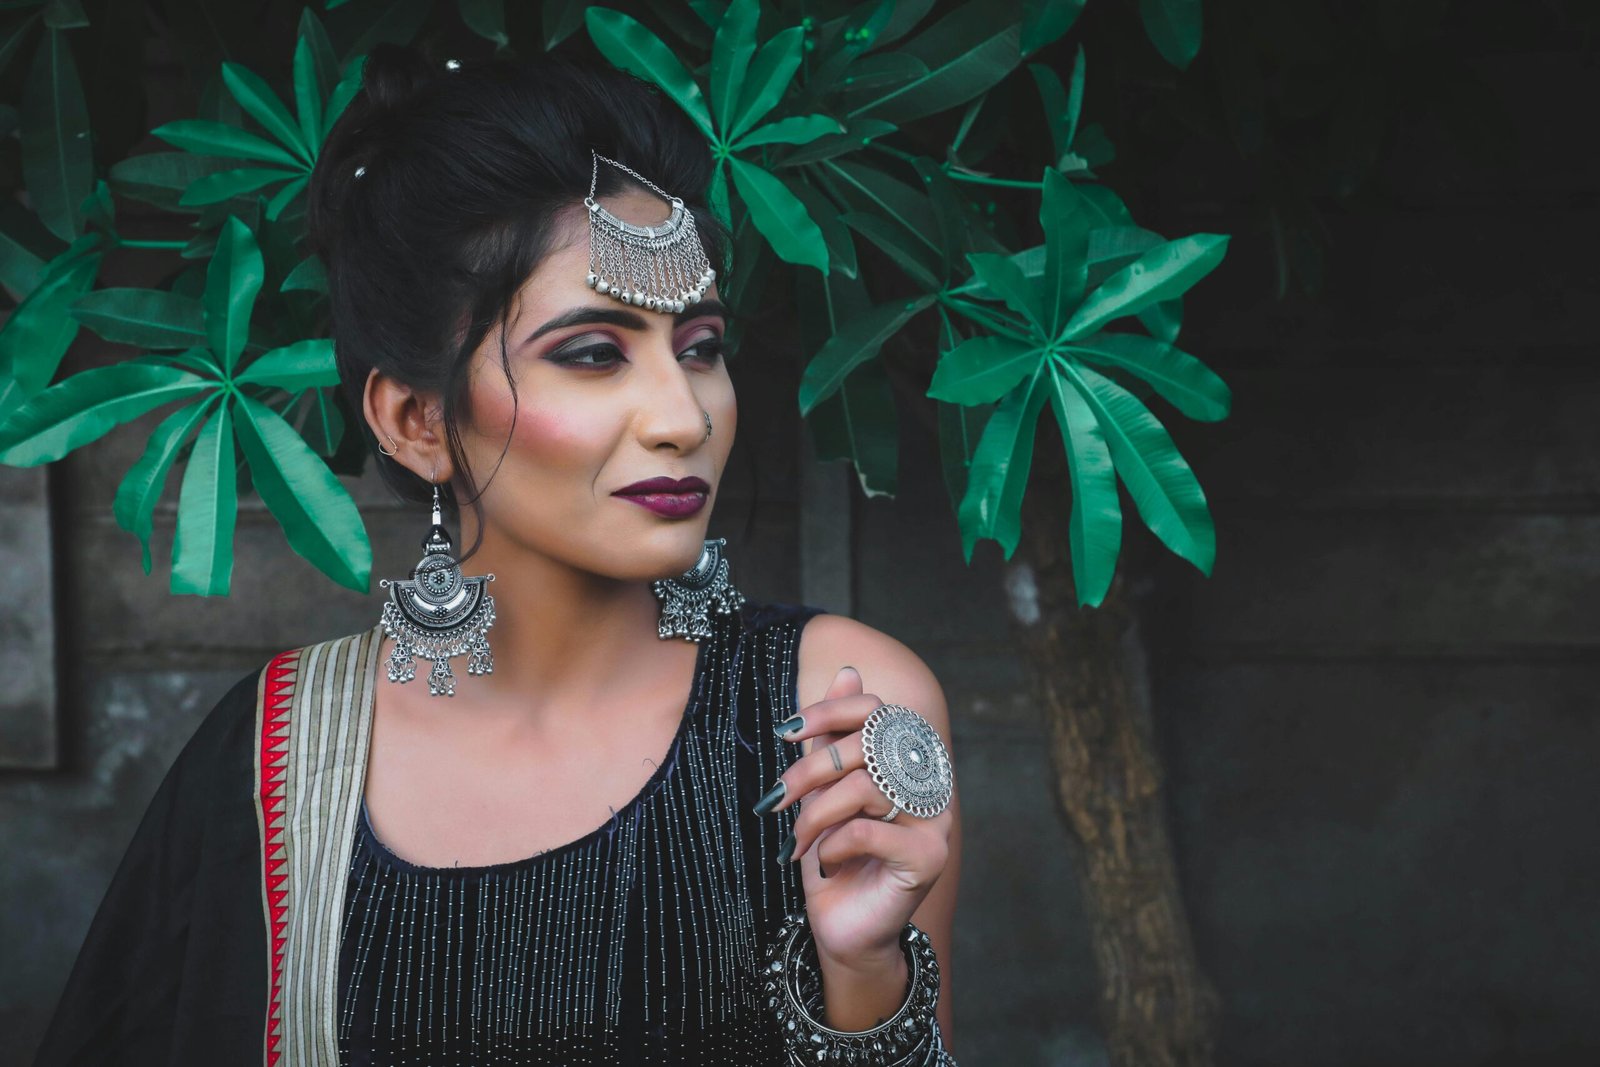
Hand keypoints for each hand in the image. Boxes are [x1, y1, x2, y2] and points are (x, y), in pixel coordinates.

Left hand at [762, 665, 954, 968]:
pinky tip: (826, 863)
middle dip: (808, 772)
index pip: (877, 711)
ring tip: (799, 843)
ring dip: (815, 816)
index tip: (785, 732)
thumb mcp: (824, 791)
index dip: (829, 712)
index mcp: (906, 761)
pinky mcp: (928, 857)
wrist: (843, 928)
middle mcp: (928, 784)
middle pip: (865, 747)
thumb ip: (834, 738)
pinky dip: (834, 844)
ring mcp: (934, 821)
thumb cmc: (834, 856)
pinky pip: (867, 830)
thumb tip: (849, 672)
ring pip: (862, 788)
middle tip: (775, 800)